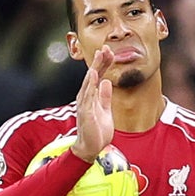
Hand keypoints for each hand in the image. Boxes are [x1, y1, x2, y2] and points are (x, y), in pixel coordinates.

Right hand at [71, 45, 114, 161]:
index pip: (98, 76)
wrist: (91, 147)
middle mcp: (86, 97)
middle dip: (99, 61)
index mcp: (91, 96)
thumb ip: (105, 96)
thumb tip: (106, 82)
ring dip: (94, 69)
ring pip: (89, 83)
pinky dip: (90, 85)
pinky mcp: (86, 112)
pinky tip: (93, 76)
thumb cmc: (97, 130)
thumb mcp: (105, 110)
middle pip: (92, 75)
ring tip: (99, 57)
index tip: (110, 51)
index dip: (103, 63)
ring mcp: (85, 104)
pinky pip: (88, 96)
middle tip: (105, 48)